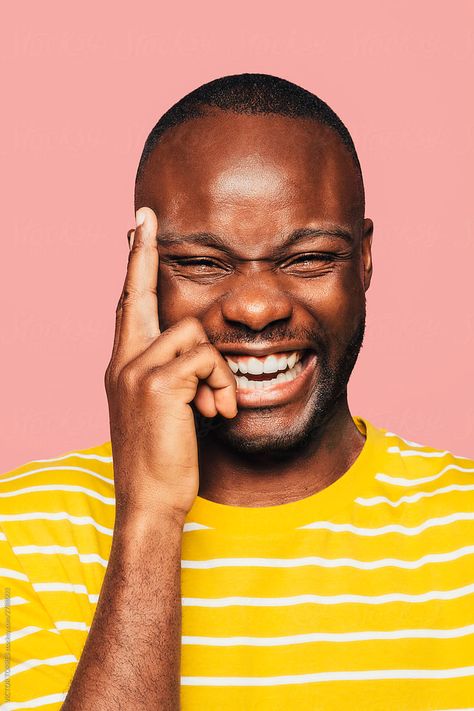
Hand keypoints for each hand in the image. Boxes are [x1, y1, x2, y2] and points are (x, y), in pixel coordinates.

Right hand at [104, 207, 236, 523]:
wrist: (151, 501)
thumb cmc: (164, 459)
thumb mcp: (164, 411)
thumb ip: (173, 376)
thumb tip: (197, 355)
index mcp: (124, 366)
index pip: (127, 307)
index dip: (132, 268)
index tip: (135, 230)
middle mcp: (123, 362)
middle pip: (136, 294)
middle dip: (141, 253)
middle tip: (142, 217)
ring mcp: (136, 371)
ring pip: (193, 333)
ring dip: (217, 370)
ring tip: (215, 405)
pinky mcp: (158, 384)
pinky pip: (207, 359)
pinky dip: (222, 384)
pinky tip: (217, 412)